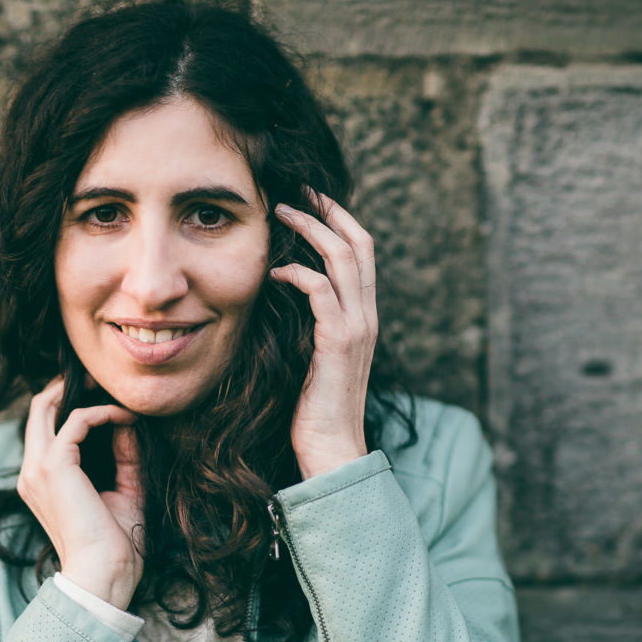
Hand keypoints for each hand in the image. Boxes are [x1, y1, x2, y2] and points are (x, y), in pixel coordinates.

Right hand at [16, 377, 144, 609]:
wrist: (103, 574)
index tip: (109, 402)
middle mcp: (31, 473)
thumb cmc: (115, 544)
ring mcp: (37, 468)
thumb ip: (123, 457)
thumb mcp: (124, 491)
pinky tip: (126, 418)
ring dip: (83, 394)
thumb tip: (128, 424)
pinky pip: (77, 420)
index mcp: (41, 482)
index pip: (46, 431)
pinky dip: (103, 413)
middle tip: (99, 378)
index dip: (73, 407)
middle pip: (37, 410)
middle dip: (65, 386)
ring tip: (113, 390)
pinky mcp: (53, 465)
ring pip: (46, 407)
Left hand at [270, 190, 377, 478]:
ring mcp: (357, 329)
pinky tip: (274, 272)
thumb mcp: (316, 358)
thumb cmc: (315, 409)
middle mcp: (367, 316)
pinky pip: (321, 292)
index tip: (312, 200)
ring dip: (310, 230)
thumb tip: (287, 297)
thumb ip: (313, 326)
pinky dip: (297, 273)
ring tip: (281, 212)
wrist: (332, 450)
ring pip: (343, 259)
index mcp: (364, 317)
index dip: (340, 221)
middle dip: (328, 211)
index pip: (362, 253)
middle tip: (298, 191)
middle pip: (358, 244)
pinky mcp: (338, 344)